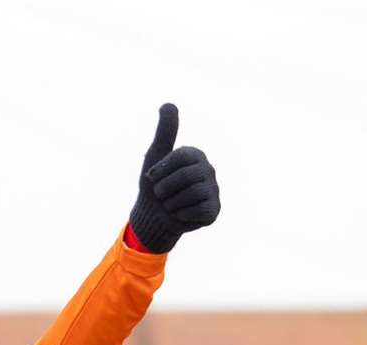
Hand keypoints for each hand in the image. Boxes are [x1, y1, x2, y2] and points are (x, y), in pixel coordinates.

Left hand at [127, 103, 220, 253]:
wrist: (154, 217)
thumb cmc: (154, 185)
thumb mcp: (156, 155)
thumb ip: (165, 131)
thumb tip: (168, 104)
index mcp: (195, 155)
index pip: (180, 157)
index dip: (161, 170)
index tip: (152, 178)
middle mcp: (208, 170)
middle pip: (186, 176)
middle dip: (164, 189)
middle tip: (161, 194)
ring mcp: (214, 190)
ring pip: (191, 194)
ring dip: (171, 203)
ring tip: (170, 204)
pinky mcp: (214, 210)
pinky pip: (197, 210)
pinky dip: (182, 215)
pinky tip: (181, 214)